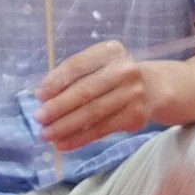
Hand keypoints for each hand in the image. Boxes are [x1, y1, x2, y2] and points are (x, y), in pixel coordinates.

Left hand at [30, 41, 172, 155]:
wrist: (156, 87)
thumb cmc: (115, 75)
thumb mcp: (100, 65)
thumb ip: (75, 76)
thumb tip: (44, 97)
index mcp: (110, 51)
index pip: (78, 65)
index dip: (56, 81)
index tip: (39, 95)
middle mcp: (124, 70)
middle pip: (86, 91)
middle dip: (59, 107)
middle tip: (39, 118)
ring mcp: (133, 94)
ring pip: (93, 114)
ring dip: (66, 126)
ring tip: (47, 134)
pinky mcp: (136, 116)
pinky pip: (103, 129)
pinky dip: (81, 138)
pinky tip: (65, 143)